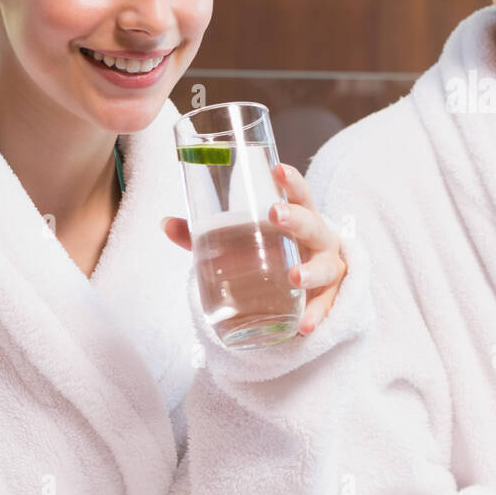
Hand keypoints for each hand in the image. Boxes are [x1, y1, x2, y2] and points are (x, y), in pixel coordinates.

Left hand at [162, 163, 347, 334]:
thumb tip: (165, 223)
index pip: (298, 194)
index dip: (290, 180)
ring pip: (325, 266)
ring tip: (294, 277)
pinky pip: (325, 306)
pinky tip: (304, 326)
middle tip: (275, 214)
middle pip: (313, 224)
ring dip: (311, 271)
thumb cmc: (277, 253)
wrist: (311, 288)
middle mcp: (319, 239)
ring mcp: (329, 268)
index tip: (277, 169)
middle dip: (295, 219)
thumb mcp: (248, 242)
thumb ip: (209, 235)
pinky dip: (316, 315)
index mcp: (300, 218)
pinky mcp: (330, 298)